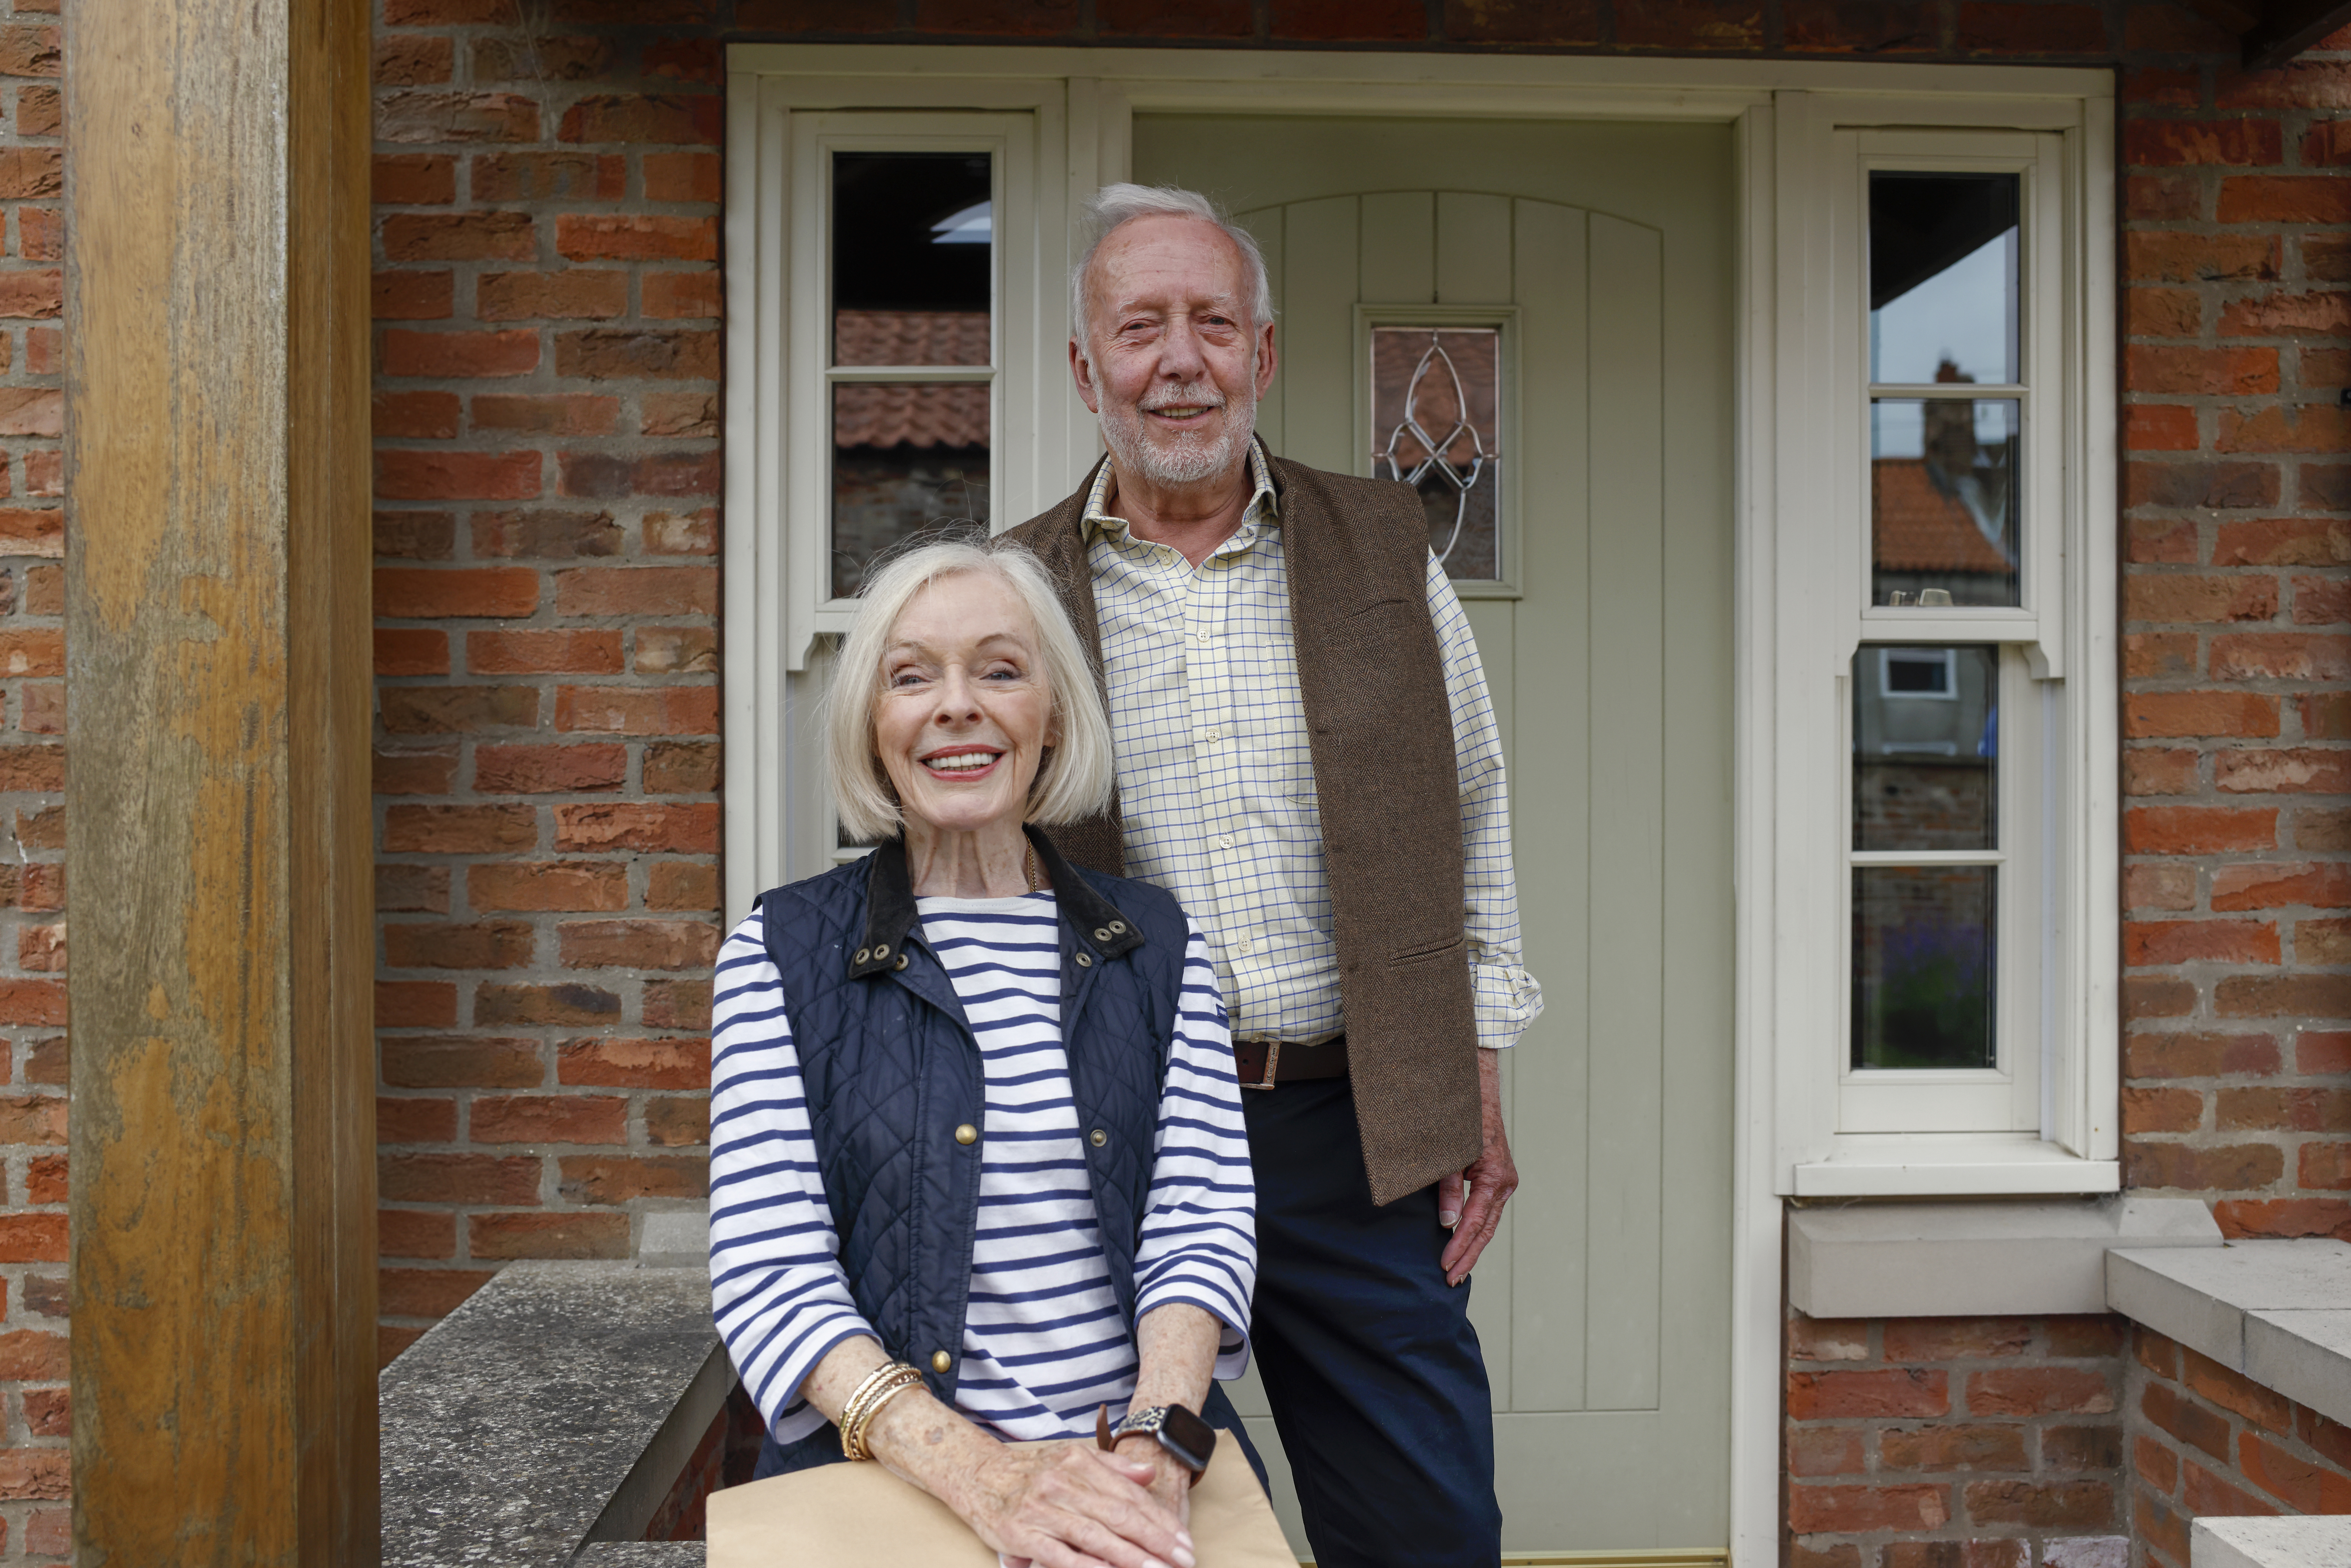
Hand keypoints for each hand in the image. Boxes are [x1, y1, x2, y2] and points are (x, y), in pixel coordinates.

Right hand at [953, 1440, 1195, 1567]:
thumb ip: (1112, 1466)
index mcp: (1079, 1463)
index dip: (1159, 1519)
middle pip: (1118, 1515)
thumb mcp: (1071, 1456)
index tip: (1183, 1540)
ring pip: (1095, 1536)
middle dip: (1155, 1541)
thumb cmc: (1031, 1470)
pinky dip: (1087, 1567)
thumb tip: (1149, 1473)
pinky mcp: (1022, 1534)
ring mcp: (1042, 1510)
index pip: (1129, 1494)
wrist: (977, 1474)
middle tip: (1183, 1560)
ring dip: (1130, 1557)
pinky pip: (1061, 1555)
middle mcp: (1063, 1483)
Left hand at [1437, 1048, 1516, 1286]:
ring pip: (1488, 1222)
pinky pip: (1487, 1210)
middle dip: (1468, 1255)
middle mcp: (1505, 1182)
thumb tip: (1447, 1225)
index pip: (1475, 1222)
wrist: (1478, 1091)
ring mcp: (1504, 1181)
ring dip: (1472, 1245)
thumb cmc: (1461, 1120)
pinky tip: (1464, 1242)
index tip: (1444, 1266)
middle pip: (1486, 1229)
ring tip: (1456, 1270)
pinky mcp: (1497, 1178)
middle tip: (1450, 1280)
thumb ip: (1449, 1190)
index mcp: (1496, 1177)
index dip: (1459, 1246)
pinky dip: (1475, 1228)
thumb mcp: (1449, 1156)